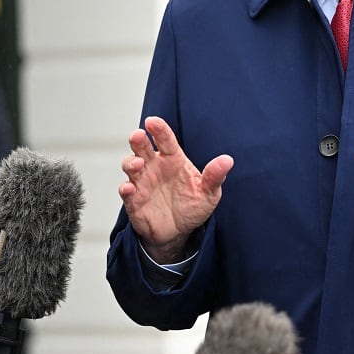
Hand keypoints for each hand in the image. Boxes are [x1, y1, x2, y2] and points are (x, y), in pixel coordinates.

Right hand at [118, 116, 233, 262]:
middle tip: (138, 135)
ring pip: (130, 166)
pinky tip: (129, 188)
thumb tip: (228, 160)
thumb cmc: (192, 207)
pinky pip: (126, 192)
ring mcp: (142, 183)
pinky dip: (125, 188)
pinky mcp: (134, 201)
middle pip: (142, 148)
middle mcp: (155, 167)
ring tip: (138, 164)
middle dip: (138, 140)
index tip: (152, 121)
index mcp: (173, 160)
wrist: (179, 233)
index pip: (165, 140)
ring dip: (130, 162)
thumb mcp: (209, 193)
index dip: (159, 129)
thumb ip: (214, 176)